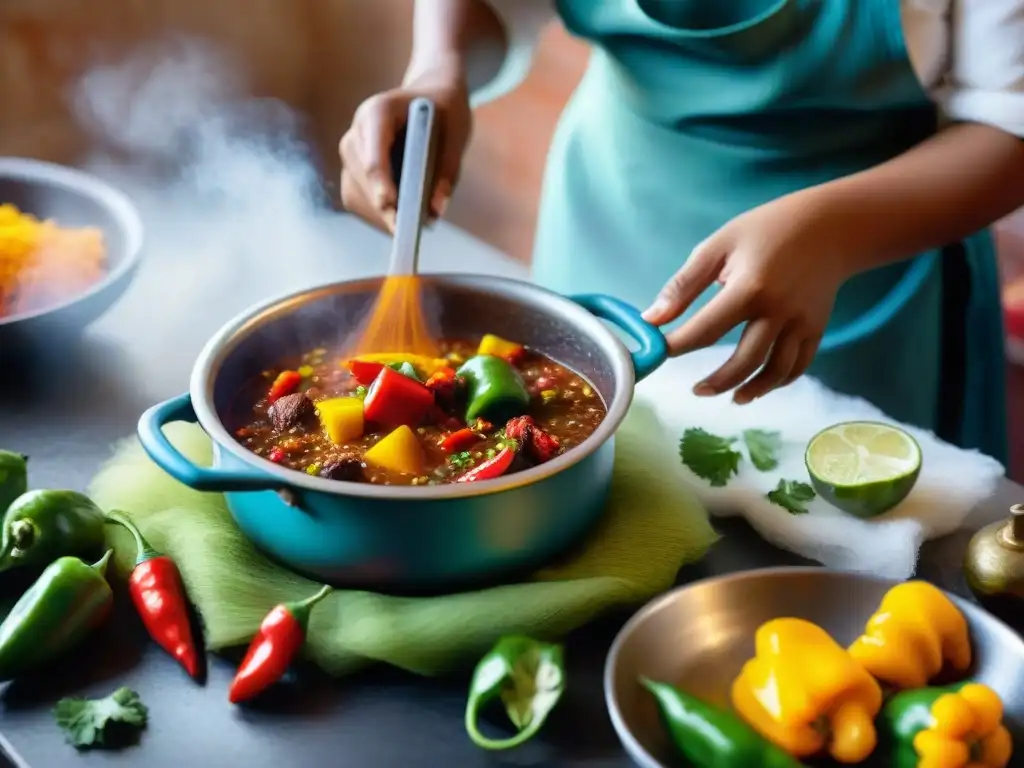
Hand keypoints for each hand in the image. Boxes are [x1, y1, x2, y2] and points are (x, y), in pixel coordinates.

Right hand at [339, 58, 471, 231]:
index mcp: (377, 112)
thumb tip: (436, 211)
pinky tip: (400, 221)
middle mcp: (357, 131)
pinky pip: (357, 201)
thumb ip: (448, 169)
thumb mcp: (457, 133)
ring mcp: (352, 152)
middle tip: (411, 230)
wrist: (430, 96)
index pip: (373, 154)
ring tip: (410, 228)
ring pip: (355, 194)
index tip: (391, 208)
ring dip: (380, 216)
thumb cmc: (445, 111)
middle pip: (362, 178)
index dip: (380, 183)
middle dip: (384, 207)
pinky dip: (377, 216)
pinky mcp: (354, 170)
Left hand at [642, 192, 851, 403]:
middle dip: (719, 381)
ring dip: (752, 389)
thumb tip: (652, 319)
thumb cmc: (766, 230)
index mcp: (749, 288)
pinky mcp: (817, 328)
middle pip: (746, 360)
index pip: (706, 329)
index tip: (659, 354)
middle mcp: (778, 311)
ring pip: (776, 370)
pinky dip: (779, 381)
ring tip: (731, 397)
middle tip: (697, 390)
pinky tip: (759, 386)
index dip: (679, 346)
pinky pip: (798, 365)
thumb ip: (683, 285)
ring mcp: (801, 323)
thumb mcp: (719, 245)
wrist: (830, 225)